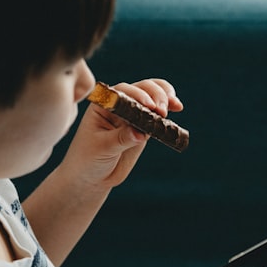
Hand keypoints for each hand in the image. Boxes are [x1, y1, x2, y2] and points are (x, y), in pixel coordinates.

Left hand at [59, 78, 183, 192]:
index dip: (137, 95)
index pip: (122, 92)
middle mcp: (118, 105)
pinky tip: (177, 107)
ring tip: (175, 105)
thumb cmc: (89, 159)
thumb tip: (141, 133)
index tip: (149, 106)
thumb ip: (121, 138)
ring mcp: (132, 115)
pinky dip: (168, 108)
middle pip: (140, 89)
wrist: (92, 176)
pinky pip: (156, 114)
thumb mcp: (102, 148)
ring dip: (164, 97)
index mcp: (103, 105)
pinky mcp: (142, 126)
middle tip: (163, 110)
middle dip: (155, 95)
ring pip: (151, 97)